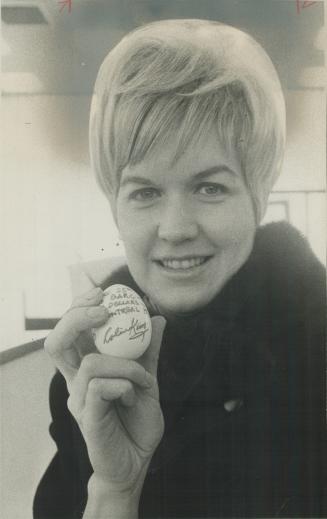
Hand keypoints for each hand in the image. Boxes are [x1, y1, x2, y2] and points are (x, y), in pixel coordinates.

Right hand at [44, 287, 165, 497]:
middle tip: (102, 311)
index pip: (69, 331)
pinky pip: (101, 387)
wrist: (139, 460)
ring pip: (89, 364)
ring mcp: (79, 400)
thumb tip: (158, 318)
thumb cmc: (137, 420)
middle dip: (76, 318)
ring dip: (125, 365)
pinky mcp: (87, 418)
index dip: (78, 307)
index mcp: (86, 367)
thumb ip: (149, 351)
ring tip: (142, 379)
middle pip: (57, 342)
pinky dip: (125, 384)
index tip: (101, 293)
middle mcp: (76, 381)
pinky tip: (134, 396)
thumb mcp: (147, 379)